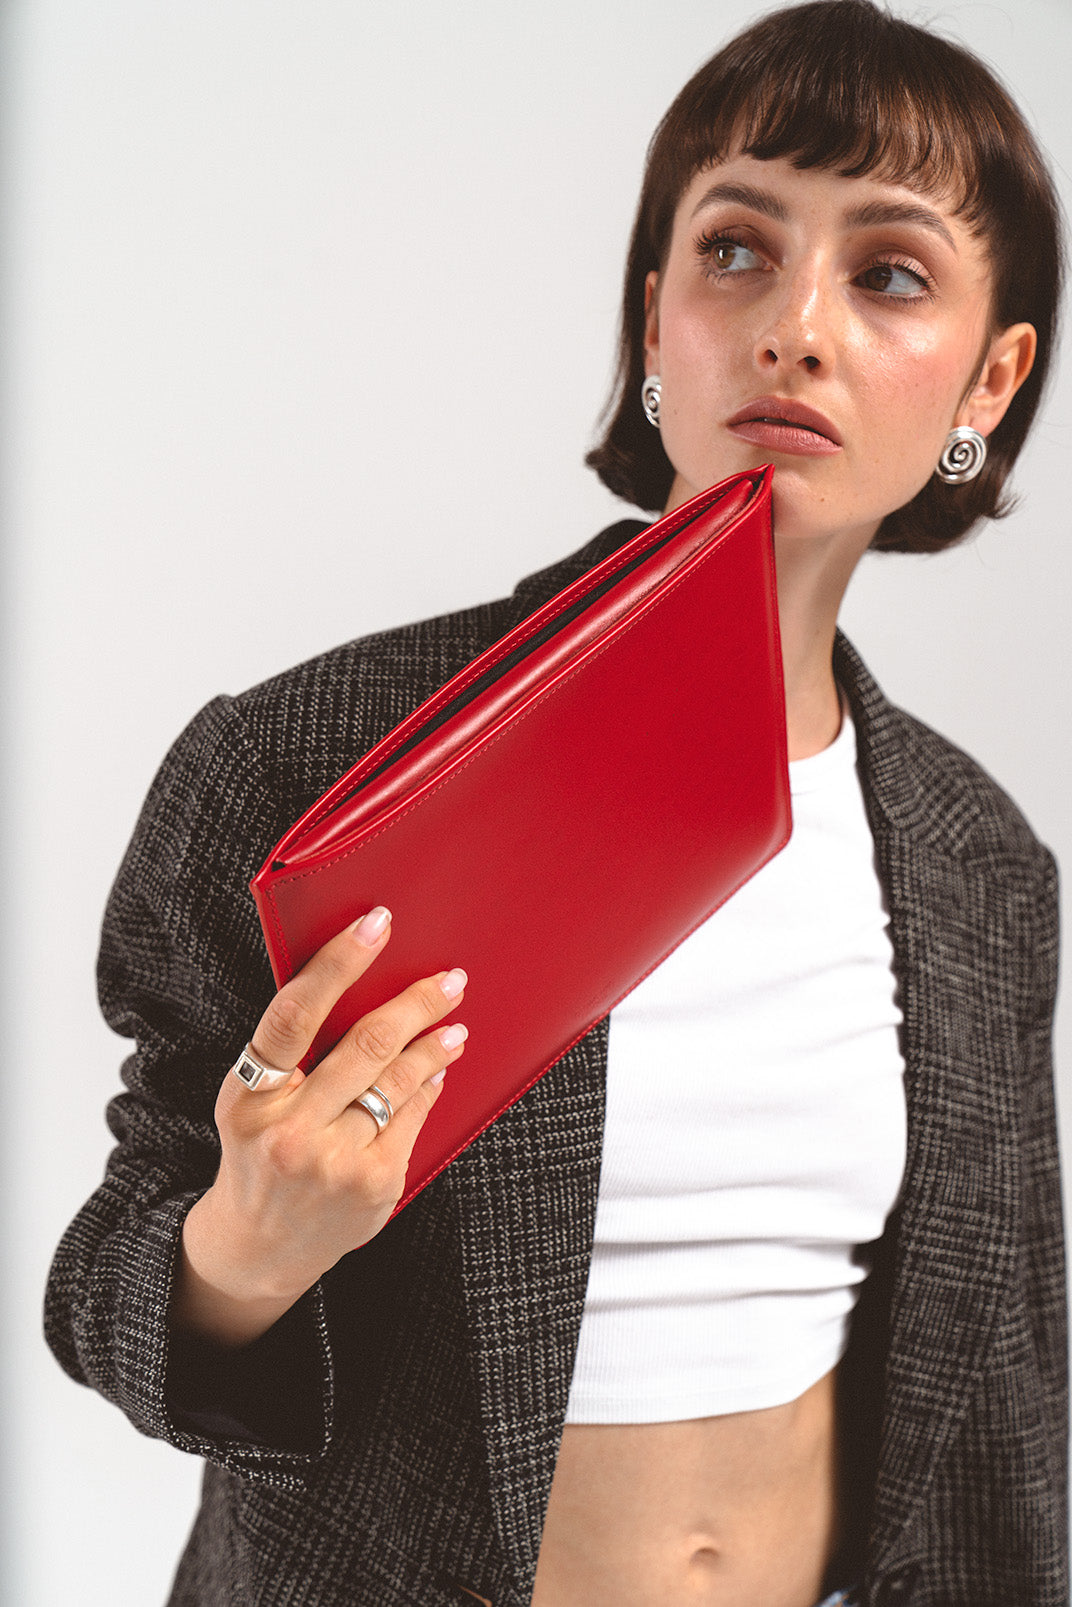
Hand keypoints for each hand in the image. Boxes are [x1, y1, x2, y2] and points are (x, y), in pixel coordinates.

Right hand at [172, 907, 466, 1345]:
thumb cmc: (260, 1151)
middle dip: (414, 1003)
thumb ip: (289, 1051)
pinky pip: (413, 1117)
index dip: (338, 963)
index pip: (295, 1014)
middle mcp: (289, 1130)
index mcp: (249, 1096)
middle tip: (447, 978)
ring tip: (453, 1021)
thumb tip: (363, 986)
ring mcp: (334, 1162)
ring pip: (398, 1080)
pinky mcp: (374, 1185)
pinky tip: (437, 1070)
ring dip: (434, 1043)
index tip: (376, 924)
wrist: (261, 1243)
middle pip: (365, 1045)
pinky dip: (427, 1086)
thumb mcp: (251, 1100)